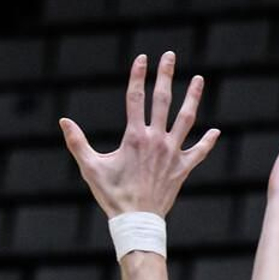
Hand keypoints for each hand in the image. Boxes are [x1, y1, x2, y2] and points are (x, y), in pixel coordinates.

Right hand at [61, 51, 218, 221]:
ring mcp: (172, 153)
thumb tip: (63, 121)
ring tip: (199, 80)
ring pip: (186, 119)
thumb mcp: (91, 169)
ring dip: (193, 97)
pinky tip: (215, 131)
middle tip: (170, 56)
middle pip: (163, 99)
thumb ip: (77, 143)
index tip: (142, 58)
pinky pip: (198, 152)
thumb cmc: (113, 197)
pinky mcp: (182, 169)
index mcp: (135, 137)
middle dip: (166, 75)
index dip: (138, 76)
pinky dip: (207, 142)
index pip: (135, 98)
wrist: (137, 223)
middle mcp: (156, 140)